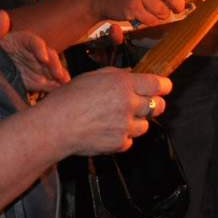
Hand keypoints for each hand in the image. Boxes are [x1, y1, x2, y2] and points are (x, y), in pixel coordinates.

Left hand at [0, 27, 69, 91]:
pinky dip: (55, 86)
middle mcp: (33, 53)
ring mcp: (36, 67)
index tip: (43, 59)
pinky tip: (60, 89)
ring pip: (52, 69)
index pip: (35, 42)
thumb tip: (1, 14)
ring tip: (65, 82)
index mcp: (23, 41)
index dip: (40, 49)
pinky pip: (48, 83)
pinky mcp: (36, 81)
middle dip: (55, 64)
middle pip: (48, 56)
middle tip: (58, 74)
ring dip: (60, 75)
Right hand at [45, 69, 171, 155]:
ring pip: (145, 125)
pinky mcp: (118, 144)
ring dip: (136, 122)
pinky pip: (130, 140)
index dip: (164, 85)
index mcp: (123, 84)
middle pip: (158, 106)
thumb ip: (117, 74)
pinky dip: (123, 137)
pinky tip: (108, 131)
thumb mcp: (93, 77)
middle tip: (144, 104)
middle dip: (155, 104)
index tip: (164, 87)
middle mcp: (128, 104)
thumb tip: (133, 73)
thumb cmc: (68, 99)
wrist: (53, 127)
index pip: (158, 84)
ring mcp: (124, 126)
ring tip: (117, 119)